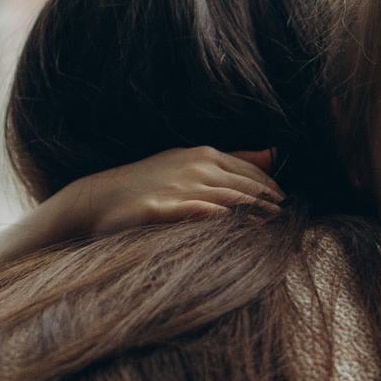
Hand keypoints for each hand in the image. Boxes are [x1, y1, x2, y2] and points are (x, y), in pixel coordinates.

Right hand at [0, 148, 277, 304]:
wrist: (95, 201)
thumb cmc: (146, 185)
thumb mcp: (190, 165)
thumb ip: (235, 160)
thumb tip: (275, 154)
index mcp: (203, 156)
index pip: (247, 171)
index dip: (269, 188)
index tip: (285, 204)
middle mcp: (193, 167)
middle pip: (241, 186)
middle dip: (265, 203)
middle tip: (285, 222)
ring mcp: (174, 187)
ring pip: (222, 197)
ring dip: (248, 210)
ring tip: (269, 226)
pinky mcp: (154, 209)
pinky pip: (184, 210)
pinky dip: (202, 212)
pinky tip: (219, 217)